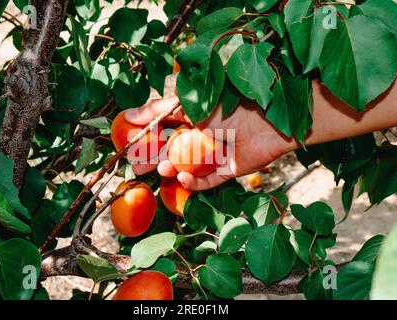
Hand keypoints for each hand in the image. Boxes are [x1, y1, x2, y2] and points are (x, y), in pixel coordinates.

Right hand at [124, 97, 295, 190]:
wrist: (268, 123)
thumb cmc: (230, 107)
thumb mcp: (189, 104)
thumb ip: (159, 110)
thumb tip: (128, 115)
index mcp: (193, 116)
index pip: (163, 128)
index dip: (146, 137)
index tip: (128, 145)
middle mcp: (202, 135)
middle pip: (172, 150)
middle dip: (154, 158)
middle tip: (137, 166)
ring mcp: (214, 154)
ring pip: (186, 166)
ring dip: (172, 169)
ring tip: (164, 168)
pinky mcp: (227, 170)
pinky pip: (207, 181)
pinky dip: (194, 182)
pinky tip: (183, 178)